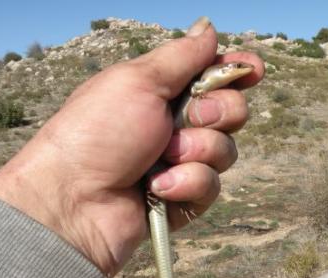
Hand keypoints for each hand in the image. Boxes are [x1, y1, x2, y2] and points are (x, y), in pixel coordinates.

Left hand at [0, 17, 263, 276]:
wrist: (74, 200)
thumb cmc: (98, 132)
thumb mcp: (138, 82)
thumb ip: (182, 57)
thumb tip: (209, 28)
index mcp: (163, 92)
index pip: (214, 76)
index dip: (238, 72)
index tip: (253, 70)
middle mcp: (175, 126)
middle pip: (232, 112)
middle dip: (217, 114)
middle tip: (186, 120)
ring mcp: (180, 164)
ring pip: (225, 151)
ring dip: (196, 152)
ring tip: (160, 160)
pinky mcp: (182, 199)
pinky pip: (211, 187)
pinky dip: (186, 184)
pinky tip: (156, 189)